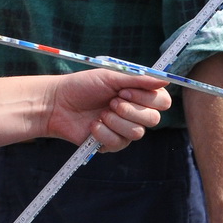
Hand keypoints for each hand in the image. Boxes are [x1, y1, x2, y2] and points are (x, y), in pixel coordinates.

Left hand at [43, 70, 169, 150]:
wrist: (58, 103)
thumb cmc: (83, 86)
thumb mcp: (111, 78)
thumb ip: (138, 80)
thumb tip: (165, 80)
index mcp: (138, 95)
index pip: (162, 101)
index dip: (148, 98)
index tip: (125, 91)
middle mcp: (135, 113)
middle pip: (154, 119)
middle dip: (131, 110)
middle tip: (112, 102)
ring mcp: (124, 130)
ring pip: (138, 132)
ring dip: (116, 121)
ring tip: (100, 114)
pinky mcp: (111, 144)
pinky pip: (119, 142)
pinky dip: (104, 132)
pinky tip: (92, 125)